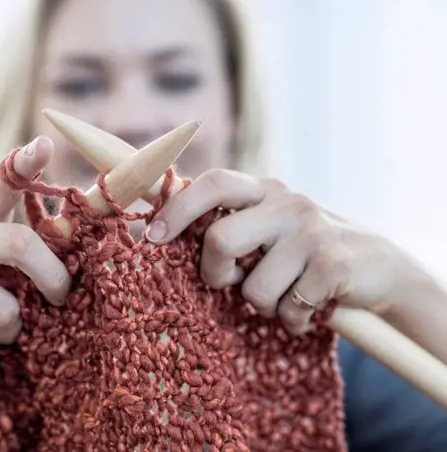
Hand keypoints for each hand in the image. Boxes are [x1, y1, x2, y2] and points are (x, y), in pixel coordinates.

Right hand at [0, 136, 70, 364]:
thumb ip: (7, 235)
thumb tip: (68, 243)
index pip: (2, 181)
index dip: (25, 163)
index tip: (44, 145)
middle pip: (20, 245)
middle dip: (53, 278)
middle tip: (60, 297)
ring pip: (5, 309)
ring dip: (12, 331)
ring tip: (6, 332)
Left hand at [145, 169, 415, 334]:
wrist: (380, 267)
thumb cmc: (303, 251)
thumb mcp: (266, 227)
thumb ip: (227, 224)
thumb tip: (161, 229)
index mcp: (262, 190)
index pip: (211, 183)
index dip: (177, 208)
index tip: (153, 236)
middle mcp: (286, 202)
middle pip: (220, 240)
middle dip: (215, 274)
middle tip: (228, 281)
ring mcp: (312, 230)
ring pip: (253, 288)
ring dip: (263, 305)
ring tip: (285, 295)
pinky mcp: (332, 263)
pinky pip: (288, 309)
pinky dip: (292, 320)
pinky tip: (309, 307)